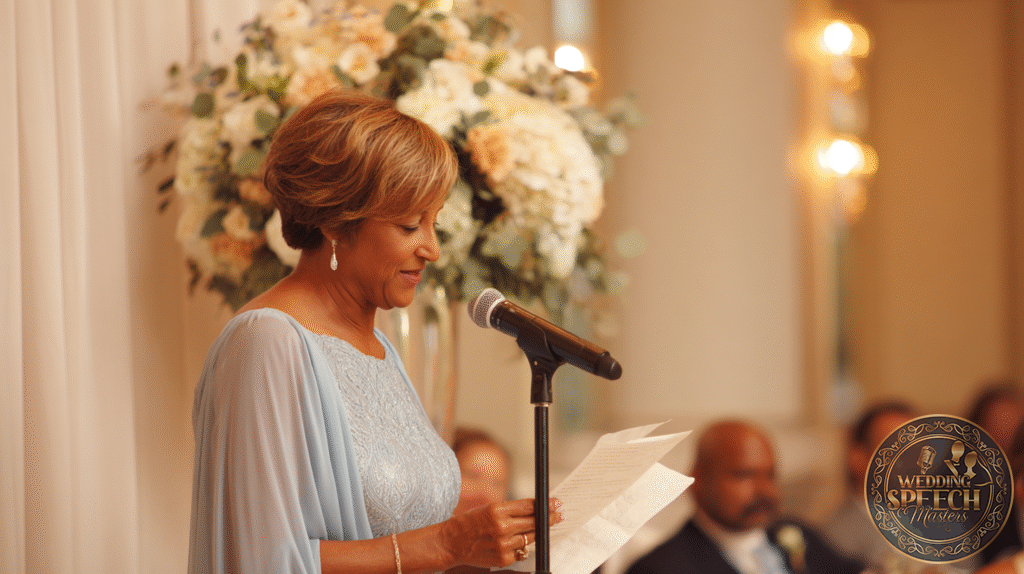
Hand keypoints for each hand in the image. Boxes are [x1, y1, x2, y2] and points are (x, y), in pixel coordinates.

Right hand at [439, 498, 562, 567]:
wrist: (453, 542)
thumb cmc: (470, 523)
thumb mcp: (489, 508)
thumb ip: (512, 510)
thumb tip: (536, 509)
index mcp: (497, 510)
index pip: (530, 506)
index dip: (546, 504)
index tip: (555, 503)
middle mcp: (502, 527)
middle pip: (535, 522)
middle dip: (549, 518)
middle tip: (557, 515)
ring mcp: (503, 545)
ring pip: (531, 538)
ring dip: (536, 533)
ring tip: (538, 528)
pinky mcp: (503, 559)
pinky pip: (521, 552)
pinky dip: (521, 546)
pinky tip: (517, 542)